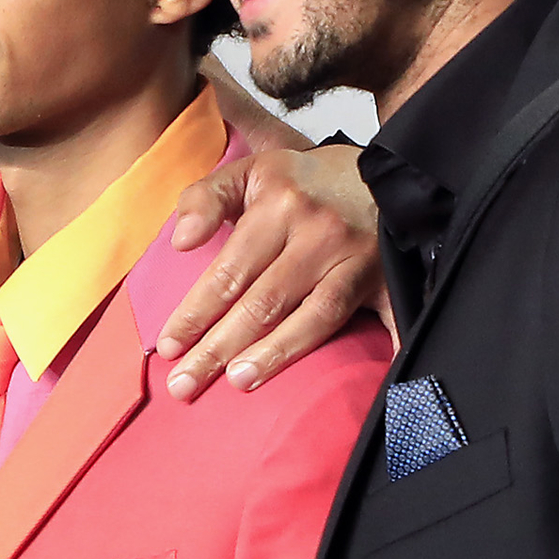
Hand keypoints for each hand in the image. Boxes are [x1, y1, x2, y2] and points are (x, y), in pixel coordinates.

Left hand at [152, 143, 386, 398]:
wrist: (382, 170)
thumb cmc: (302, 182)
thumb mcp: (247, 172)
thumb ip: (204, 200)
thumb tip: (181, 243)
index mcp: (279, 206)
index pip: (230, 271)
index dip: (196, 312)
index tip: (169, 346)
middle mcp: (319, 234)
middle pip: (264, 302)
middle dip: (219, 347)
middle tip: (185, 384)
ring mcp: (358, 259)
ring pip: (316, 316)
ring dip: (277, 354)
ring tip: (239, 382)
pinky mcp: (389, 277)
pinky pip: (388, 316)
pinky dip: (385, 346)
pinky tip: (368, 388)